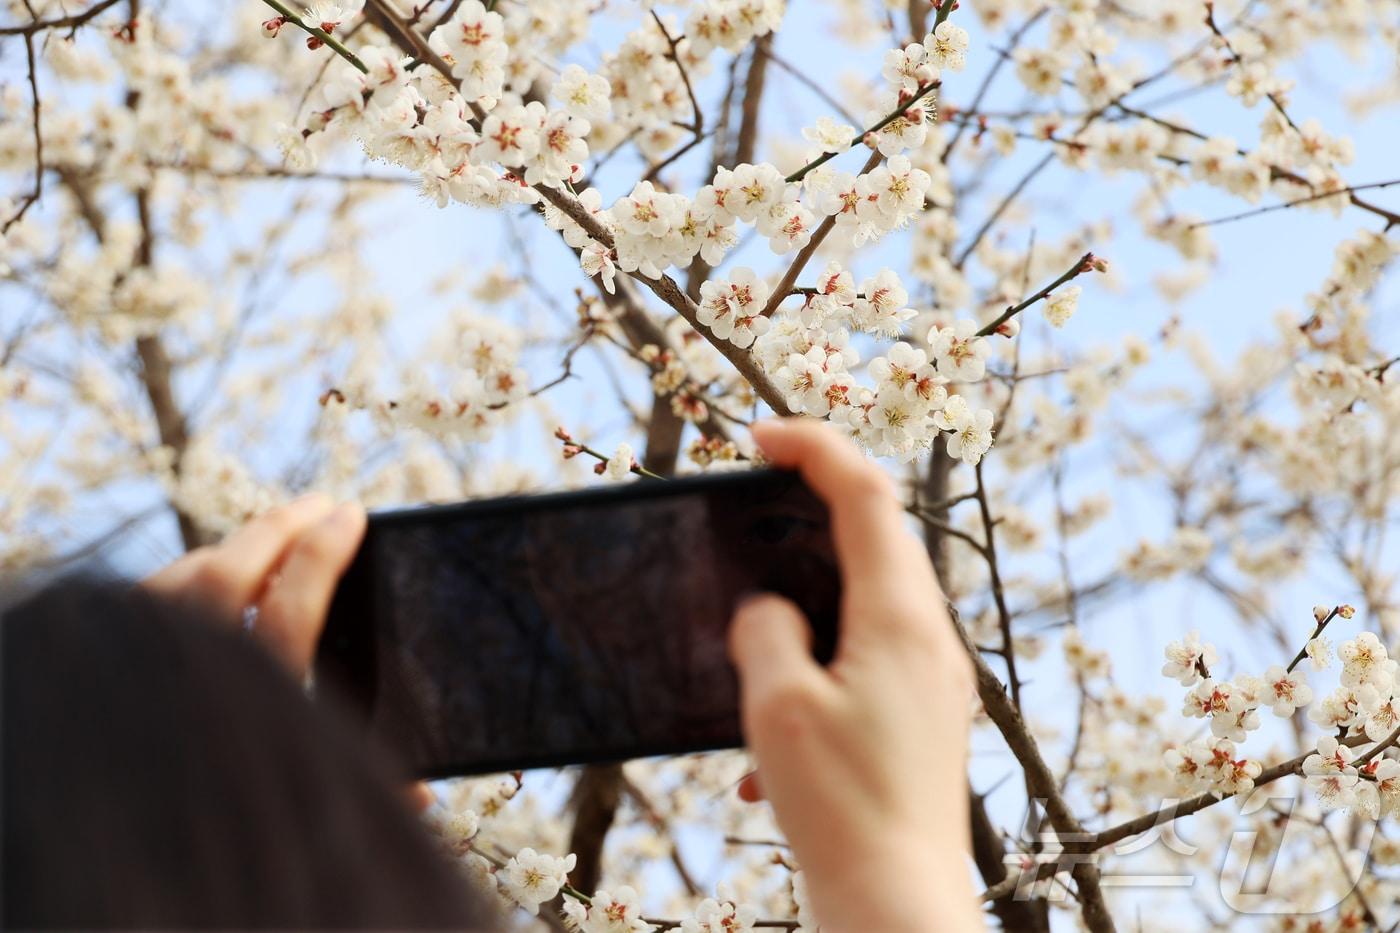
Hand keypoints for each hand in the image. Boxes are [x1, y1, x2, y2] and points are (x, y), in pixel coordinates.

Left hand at [144, 494, 438, 813]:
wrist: (118, 862)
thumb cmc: (233, 835)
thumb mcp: (311, 818)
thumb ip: (368, 801)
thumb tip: (423, 798)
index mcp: (250, 707)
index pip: (289, 605)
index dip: (323, 552)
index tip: (351, 514)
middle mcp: (189, 680)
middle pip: (229, 575)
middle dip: (280, 527)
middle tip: (320, 503)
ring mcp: (144, 670)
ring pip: (182, 582)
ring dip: (232, 548)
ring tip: (273, 531)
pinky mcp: (112, 671)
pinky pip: (146, 604)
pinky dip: (183, 578)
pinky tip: (209, 576)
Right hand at [730, 419, 980, 932]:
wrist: (897, 903)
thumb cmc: (841, 808)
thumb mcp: (776, 707)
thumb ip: (764, 632)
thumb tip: (768, 612)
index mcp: (901, 618)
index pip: (866, 494)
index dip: (814, 447)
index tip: (759, 437)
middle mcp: (930, 639)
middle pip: (876, 538)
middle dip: (811, 510)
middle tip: (753, 508)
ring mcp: (932, 681)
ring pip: (869, 600)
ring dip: (809, 598)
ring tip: (753, 631)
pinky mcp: (922, 719)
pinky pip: (868, 661)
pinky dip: (817, 668)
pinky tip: (770, 742)